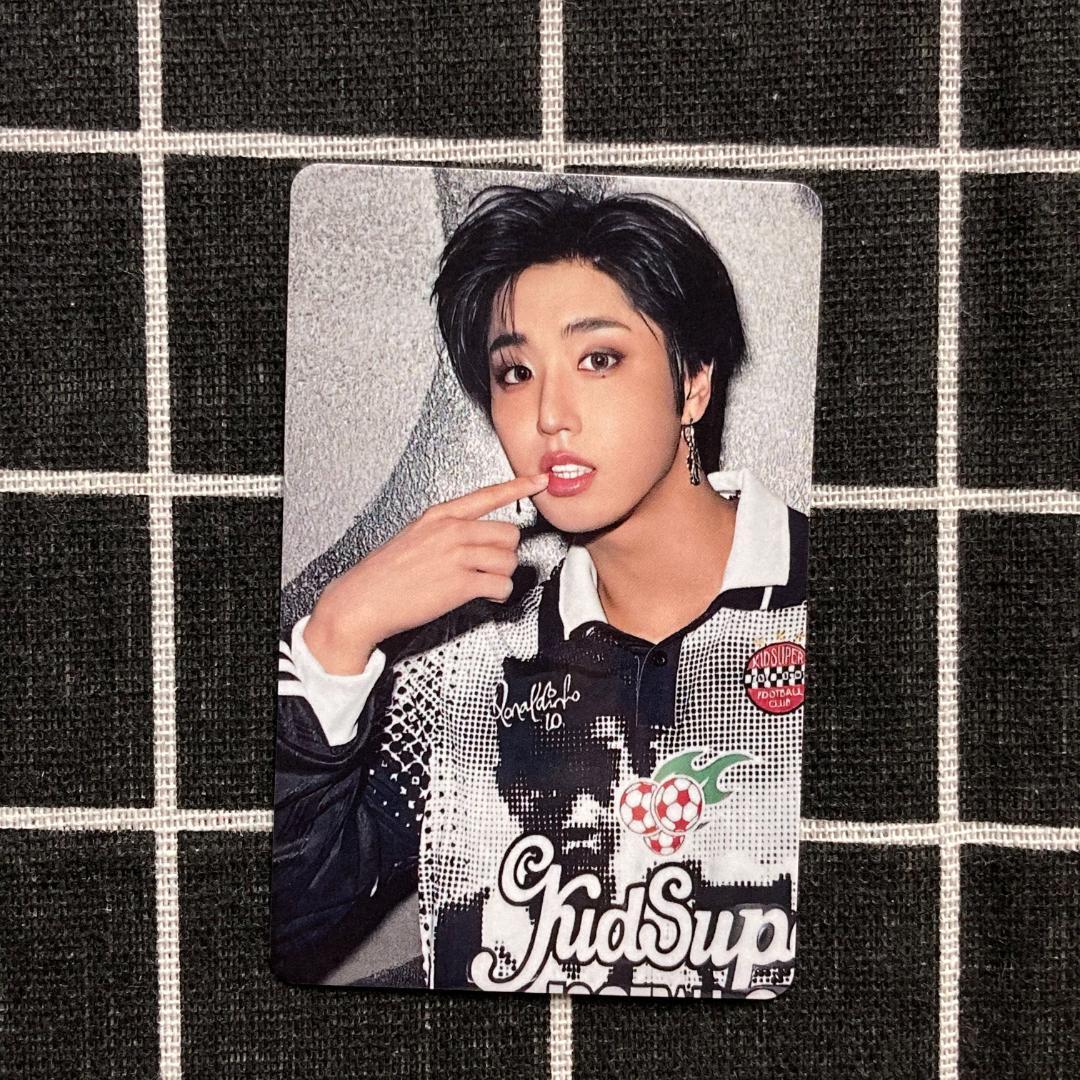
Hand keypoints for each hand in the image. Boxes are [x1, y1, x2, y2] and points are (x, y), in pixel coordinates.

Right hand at [304, 472, 549, 673]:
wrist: (364, 600)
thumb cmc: (384, 573)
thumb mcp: (414, 536)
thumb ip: (445, 531)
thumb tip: (475, 537)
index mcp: (440, 515)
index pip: (488, 495)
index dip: (519, 487)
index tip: (540, 480)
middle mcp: (451, 531)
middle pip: (508, 534)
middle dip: (504, 553)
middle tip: (488, 565)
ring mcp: (457, 556)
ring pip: (508, 561)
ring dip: (500, 575)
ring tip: (482, 582)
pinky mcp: (461, 583)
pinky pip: (501, 585)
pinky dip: (498, 594)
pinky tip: (484, 594)